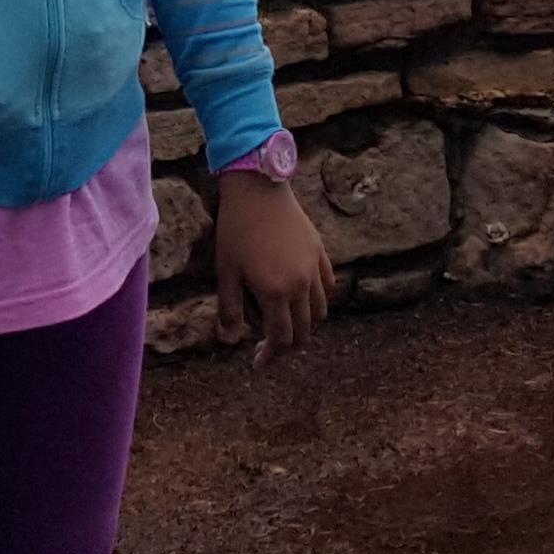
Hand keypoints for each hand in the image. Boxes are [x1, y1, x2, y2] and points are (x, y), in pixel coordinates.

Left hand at [208, 172, 333, 366]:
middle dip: (288, 346)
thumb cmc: (236, 229)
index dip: (271, 356)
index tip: (258, 363)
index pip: (281, 338)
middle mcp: (300, 284)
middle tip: (271, 348)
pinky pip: (327, 286)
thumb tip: (231, 340)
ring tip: (288, 325)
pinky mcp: (320, 252)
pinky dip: (318, 300)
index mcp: (275, 292)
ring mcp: (313, 268)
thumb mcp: (226, 271)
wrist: (257, 189)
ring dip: (306, 325)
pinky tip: (302, 298)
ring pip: (320, 311)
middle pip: (304, 331)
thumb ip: (230, 309)